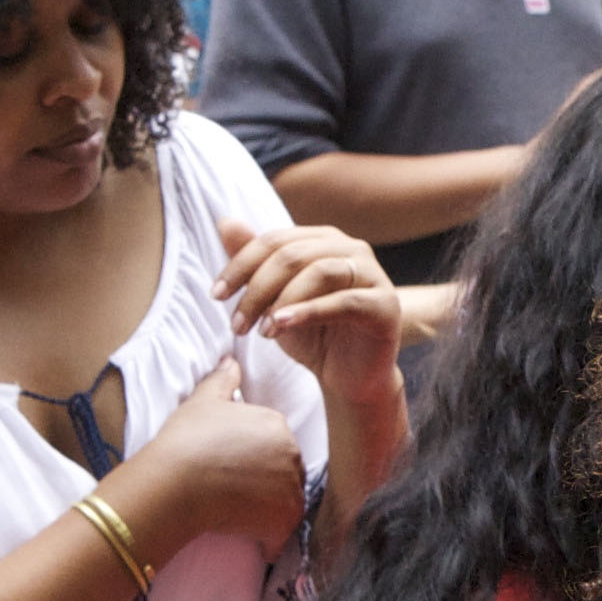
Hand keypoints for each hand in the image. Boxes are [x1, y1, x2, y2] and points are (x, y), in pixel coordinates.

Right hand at [133, 349, 309, 556]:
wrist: (175, 482)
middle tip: (233, 493)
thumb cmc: (186, 440)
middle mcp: (292, 455)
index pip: (275, 446)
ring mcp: (291, 489)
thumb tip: (232, 360)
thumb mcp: (202, 401)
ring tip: (236, 513)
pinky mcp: (285, 521)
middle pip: (285, 474)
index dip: (254, 460)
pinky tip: (244, 534)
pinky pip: (282, 534)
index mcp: (277, 425)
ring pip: (286, 504)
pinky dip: (267, 539)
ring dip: (267, 512)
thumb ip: (223, 380)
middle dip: (266, 485)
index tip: (231, 469)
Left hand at [216, 218, 405, 401]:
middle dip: (257, 288)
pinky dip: (308, 312)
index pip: (274, 240)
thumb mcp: (273, 299)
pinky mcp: (386, 304)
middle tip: (236, 323)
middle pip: (293, 253)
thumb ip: (253, 262)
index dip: (240, 265)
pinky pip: (344, 301)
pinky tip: (281, 326)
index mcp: (324, 240)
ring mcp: (373, 274)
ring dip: (281, 300)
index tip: (216, 295)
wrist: (349, 379)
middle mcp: (351, 248)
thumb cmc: (314, 336)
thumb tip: (225, 222)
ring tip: (260, 331)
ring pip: (318, 271)